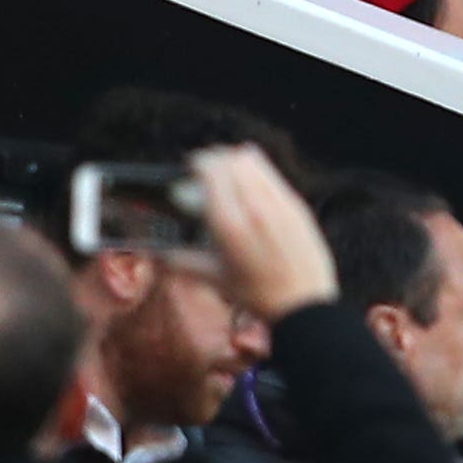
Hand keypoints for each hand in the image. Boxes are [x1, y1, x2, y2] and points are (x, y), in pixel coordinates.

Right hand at [192, 144, 338, 318]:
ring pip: (255, 162)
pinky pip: (273, 175)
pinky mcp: (298, 206)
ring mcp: (280, 204)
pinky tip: (253, 183)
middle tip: (206, 168)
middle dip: (215, 158)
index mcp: (230, 224)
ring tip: (228, 171)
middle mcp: (255, 208)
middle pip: (232, 160)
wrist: (303, 304)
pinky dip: (258, 171)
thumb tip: (159, 255)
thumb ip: (182, 262)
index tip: (191, 166)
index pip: (212, 171)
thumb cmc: (258, 295)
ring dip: (236, 160)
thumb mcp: (214, 280)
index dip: (199, 162)